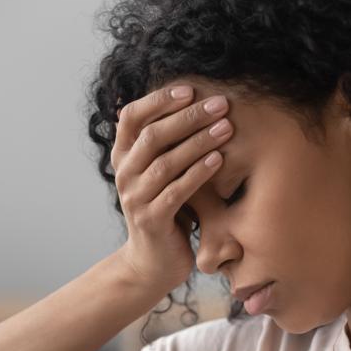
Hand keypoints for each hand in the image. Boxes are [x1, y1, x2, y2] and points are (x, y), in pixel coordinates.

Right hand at [111, 84, 232, 291]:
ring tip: (227, 128)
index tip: (191, 89)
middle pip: (153, 136)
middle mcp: (123, 174)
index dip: (159, 100)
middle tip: (221, 105)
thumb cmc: (166, 208)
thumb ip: (168, 143)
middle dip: (189, 117)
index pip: (132, 116)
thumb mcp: (163, 171)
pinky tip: (219, 159)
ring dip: (199, 142)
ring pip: (166, 162)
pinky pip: (176, 191)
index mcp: (123, 156)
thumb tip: (196, 99)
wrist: (153, 261)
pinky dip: (198, 173)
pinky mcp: (151, 220)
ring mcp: (134, 198)